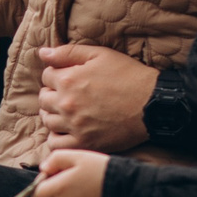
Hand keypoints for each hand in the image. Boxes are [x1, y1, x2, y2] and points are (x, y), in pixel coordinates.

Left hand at [33, 147, 110, 196]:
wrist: (126, 189)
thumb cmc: (101, 170)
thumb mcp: (78, 156)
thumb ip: (55, 159)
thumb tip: (43, 169)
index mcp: (58, 188)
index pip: (37, 194)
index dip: (43, 185)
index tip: (56, 178)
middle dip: (58, 191)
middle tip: (77, 180)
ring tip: (87, 190)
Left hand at [36, 44, 155, 152]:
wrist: (154, 104)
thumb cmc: (129, 76)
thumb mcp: (100, 55)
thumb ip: (68, 53)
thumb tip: (42, 53)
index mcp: (68, 80)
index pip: (46, 76)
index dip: (56, 75)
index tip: (68, 78)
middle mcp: (67, 104)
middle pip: (43, 99)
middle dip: (52, 94)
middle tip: (67, 95)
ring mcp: (74, 125)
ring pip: (48, 120)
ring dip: (53, 114)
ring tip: (67, 111)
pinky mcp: (84, 142)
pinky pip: (56, 144)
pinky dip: (56, 137)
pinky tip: (66, 131)